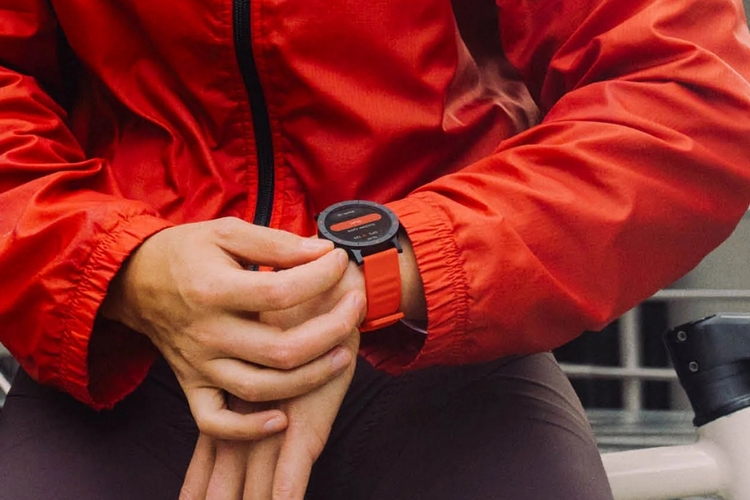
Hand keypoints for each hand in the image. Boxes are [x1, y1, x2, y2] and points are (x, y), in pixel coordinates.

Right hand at [100, 217, 362, 439]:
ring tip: (343, 356)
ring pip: (260, 389)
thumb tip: (324, 252)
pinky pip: (215, 421)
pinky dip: (247, 428)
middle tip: (356, 308)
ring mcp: (199, 364)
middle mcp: (206, 333)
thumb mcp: (227, 231)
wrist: (134, 280)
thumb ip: (276, 243)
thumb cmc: (186, 253)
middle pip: (280, 350)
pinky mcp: (191, 384)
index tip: (339, 261)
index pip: (281, 293)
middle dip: (331, 331)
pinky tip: (281, 418)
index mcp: (213, 290)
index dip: (321, 278)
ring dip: (310, 379)